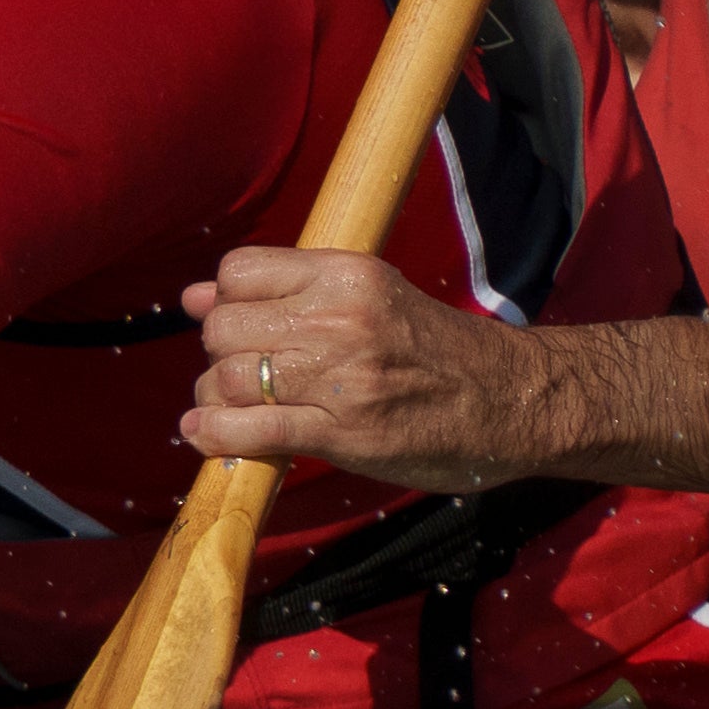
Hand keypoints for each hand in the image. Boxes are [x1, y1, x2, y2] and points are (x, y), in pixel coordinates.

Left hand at [182, 245, 547, 491]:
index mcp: (345, 275)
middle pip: (223, 329)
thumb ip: (284, 293)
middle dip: (218, 355)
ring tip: (233, 409)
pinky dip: (217, 436)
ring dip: (215, 400)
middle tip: (243, 375)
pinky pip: (252, 430)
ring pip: (226, 379)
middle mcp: (338, 319)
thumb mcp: (370, 297)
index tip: (241, 325)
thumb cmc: (437, 351)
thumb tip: (192, 297)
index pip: (236, 272)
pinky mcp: (343, 432)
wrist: (515, 402)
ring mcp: (340, 377)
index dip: (224, 302)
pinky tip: (205, 436)